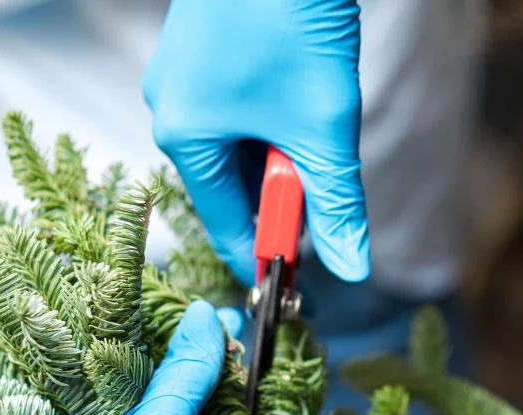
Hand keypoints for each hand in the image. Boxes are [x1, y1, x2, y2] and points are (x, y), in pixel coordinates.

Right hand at [143, 0, 368, 286]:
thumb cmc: (293, 22)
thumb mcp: (324, 128)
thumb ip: (337, 205)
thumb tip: (351, 267)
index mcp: (183, 137)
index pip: (225, 223)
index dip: (268, 254)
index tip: (302, 281)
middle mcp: (170, 107)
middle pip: (232, 184)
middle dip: (283, 197)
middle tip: (329, 203)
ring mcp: (182, 74)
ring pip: (238, 145)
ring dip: (282, 155)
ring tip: (321, 135)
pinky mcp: (202, 47)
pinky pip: (235, 108)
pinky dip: (272, 121)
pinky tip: (305, 105)